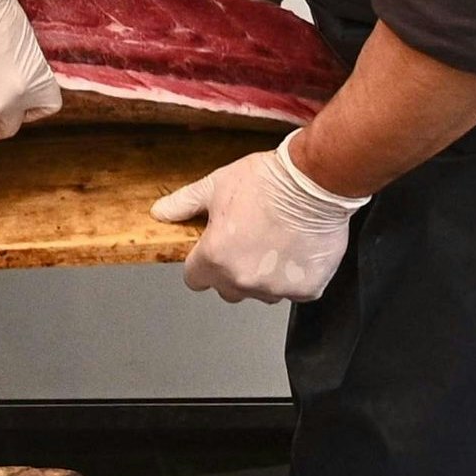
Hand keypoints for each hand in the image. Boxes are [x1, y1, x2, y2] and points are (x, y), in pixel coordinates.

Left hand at [155, 138, 361, 302]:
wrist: (314, 182)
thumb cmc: (267, 182)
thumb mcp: (215, 186)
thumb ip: (184, 204)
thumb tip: (160, 212)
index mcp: (215, 257)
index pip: (195, 279)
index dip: (201, 264)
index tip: (213, 252)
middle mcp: (243, 279)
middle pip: (227, 290)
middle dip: (232, 271)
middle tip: (248, 243)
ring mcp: (275, 287)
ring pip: (261, 293)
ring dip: (264, 277)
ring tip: (275, 244)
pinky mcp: (305, 290)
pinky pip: (294, 292)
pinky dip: (295, 277)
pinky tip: (296, 251)